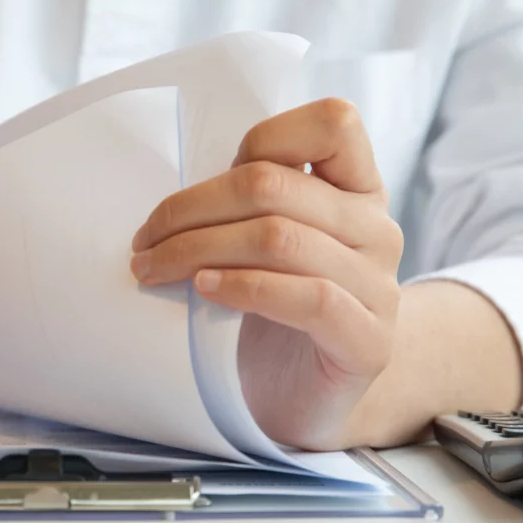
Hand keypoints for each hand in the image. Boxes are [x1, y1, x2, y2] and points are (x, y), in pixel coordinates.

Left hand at [130, 98, 402, 449]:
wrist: (308, 398)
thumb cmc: (273, 313)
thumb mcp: (266, 244)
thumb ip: (251, 205)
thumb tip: (179, 192)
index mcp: (357, 191)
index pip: (331, 123)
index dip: (264, 138)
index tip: (206, 182)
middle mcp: (376, 229)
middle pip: (276, 185)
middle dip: (192, 208)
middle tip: (144, 240)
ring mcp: (379, 286)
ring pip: (280, 238)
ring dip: (198, 249)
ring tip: (153, 268)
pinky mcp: (368, 341)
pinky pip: (308, 297)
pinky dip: (246, 287)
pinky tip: (205, 290)